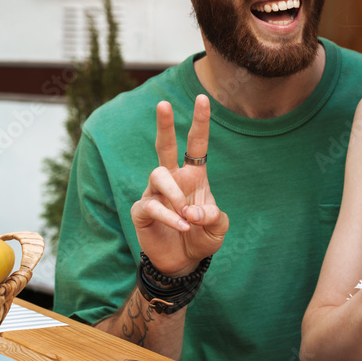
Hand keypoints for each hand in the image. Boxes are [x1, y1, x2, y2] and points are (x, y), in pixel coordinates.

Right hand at [129, 95, 227, 275]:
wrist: (183, 262)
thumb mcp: (218, 227)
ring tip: (186, 214)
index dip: (200, 122)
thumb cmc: (202, 237)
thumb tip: (191, 210)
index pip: (197, 144)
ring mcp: (155, 193)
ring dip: (174, 194)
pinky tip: (182, 226)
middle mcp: (173, 179)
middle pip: (165, 145)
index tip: (203, 98)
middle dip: (164, 124)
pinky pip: (153, 205)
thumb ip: (213, 216)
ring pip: (158, 175)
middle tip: (163, 104)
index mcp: (194, 176)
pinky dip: (170, 216)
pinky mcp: (142, 210)